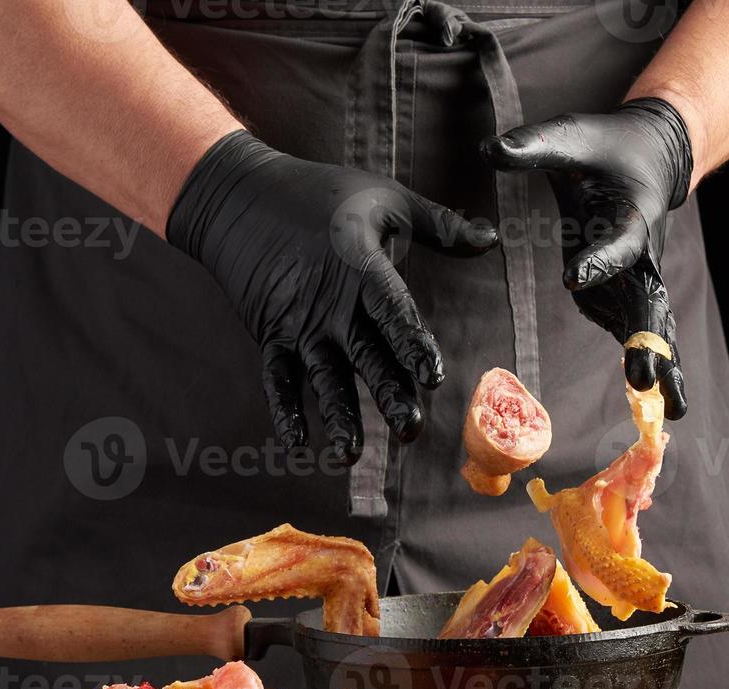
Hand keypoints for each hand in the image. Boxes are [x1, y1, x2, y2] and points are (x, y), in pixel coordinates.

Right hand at [168, 131, 496, 463]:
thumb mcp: (383, 198)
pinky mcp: (270, 334)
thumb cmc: (319, 193)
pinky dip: (284, 410)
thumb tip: (491, 239)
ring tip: (351, 454)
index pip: (392, 312)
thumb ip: (439, 224)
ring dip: (337, 415)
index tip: (433, 377)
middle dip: (387, 393)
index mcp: (360, 267)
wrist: (237, 197)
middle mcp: (329, 303)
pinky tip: (298, 443)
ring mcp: (297, 323)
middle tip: (411, 430)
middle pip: (364, 355)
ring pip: (322, 376)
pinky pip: (277, 378)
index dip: (412, 344)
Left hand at [481, 98, 692, 418]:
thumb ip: (532, 145)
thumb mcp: (570, 136)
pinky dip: (649, 368)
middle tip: (645, 381)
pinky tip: (655, 408)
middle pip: (647, 303)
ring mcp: (636, 278)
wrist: (652, 156)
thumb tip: (488, 148)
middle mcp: (641, 254)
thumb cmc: (605, 146)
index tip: (571, 278)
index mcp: (629, 215)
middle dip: (647, 344)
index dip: (596, 260)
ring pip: (651, 328)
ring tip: (672, 412)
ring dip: (660, 367)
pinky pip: (636, 335)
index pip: (614, 243)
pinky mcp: (626, 294)